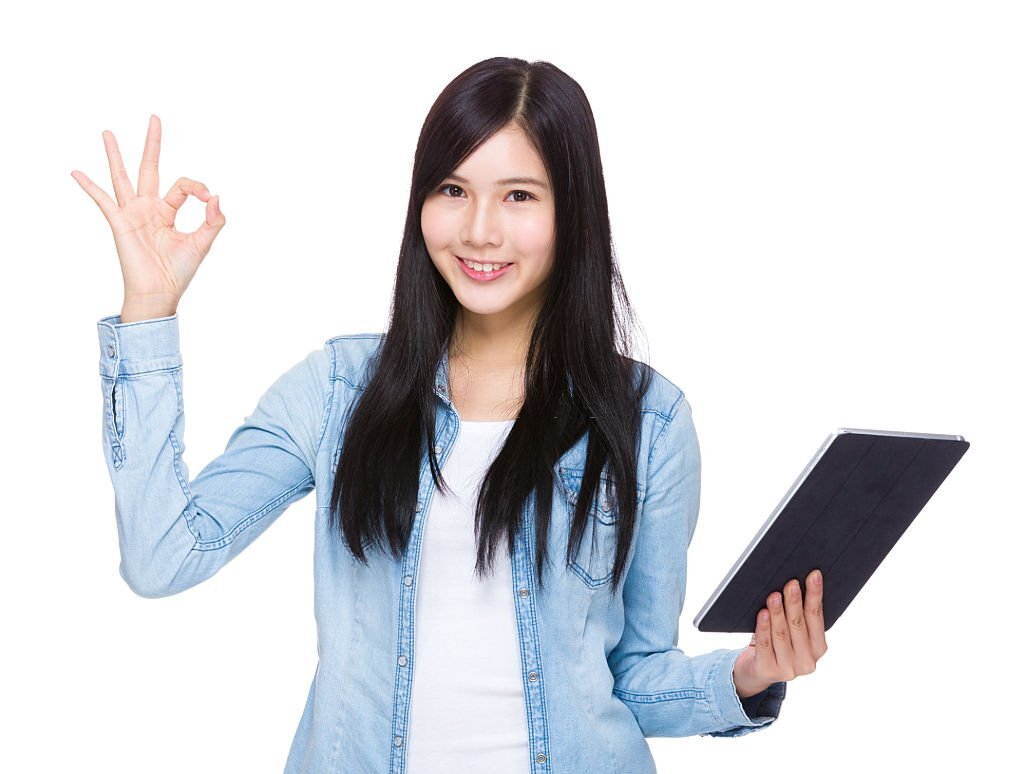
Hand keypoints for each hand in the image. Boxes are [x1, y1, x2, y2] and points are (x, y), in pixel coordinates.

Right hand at [71, 114, 225, 315]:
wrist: (159, 293)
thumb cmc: (178, 271)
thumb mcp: (202, 243)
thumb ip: (213, 220)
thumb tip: (217, 197)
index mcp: (168, 211)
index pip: (182, 186)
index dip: (197, 187)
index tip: (207, 197)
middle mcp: (149, 208)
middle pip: (149, 168)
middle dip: (153, 144)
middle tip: (154, 118)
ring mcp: (132, 213)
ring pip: (123, 177)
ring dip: (115, 155)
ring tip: (107, 132)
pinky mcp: (119, 223)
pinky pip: (102, 201)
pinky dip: (89, 186)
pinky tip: (75, 171)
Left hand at [732, 569, 827, 698]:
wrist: (755, 671)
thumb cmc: (776, 643)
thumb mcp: (791, 631)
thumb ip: (797, 613)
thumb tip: (794, 581)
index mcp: (818, 647)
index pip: (817, 616)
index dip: (815, 594)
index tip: (814, 575)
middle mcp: (807, 660)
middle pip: (799, 624)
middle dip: (794, 602)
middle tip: (791, 583)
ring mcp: (789, 668)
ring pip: (781, 634)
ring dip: (777, 612)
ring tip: (773, 595)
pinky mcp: (769, 671)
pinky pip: (765, 644)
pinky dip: (763, 627)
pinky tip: (762, 613)